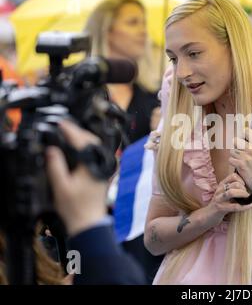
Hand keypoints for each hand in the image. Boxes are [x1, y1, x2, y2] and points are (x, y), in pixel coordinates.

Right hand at [46, 120, 107, 235]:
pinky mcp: (103, 174)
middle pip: (93, 141)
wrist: (89, 222)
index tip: (61, 124)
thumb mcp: (61, 186)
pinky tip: (81, 150)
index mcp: (91, 165)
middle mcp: (101, 165)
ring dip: (85, 139)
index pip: (82, 141)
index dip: (71, 130)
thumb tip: (52, 150)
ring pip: (97, 147)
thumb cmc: (76, 208)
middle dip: (79, 131)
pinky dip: (89, 148)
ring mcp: (104, 169)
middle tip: (66, 127)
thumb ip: (56, 166)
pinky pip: (97, 154)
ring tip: (71, 135)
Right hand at [205, 173, 251, 225]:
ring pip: (232, 192)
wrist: (207, 216)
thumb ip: (233, 188)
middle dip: (244, 188)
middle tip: (247, 194)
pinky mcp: (220, 208)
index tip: (244, 185)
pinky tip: (250, 205)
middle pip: (235, 184)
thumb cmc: (219, 204)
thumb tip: (247, 186)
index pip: (233, 176)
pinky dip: (244, 206)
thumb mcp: (224, 193)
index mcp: (222, 185)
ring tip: (247, 198)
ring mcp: (219, 199)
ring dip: (243, 194)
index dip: (241, 179)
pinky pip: (234, 206)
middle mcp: (220, 190)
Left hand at [229, 128, 251, 192]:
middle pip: (236, 141)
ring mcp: (246, 157)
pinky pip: (230, 160)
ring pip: (232, 151)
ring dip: (233, 156)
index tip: (242, 136)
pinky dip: (232, 163)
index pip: (248, 132)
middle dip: (235, 146)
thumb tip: (244, 135)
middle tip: (238, 152)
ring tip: (239, 161)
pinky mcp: (241, 165)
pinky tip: (237, 166)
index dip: (243, 133)